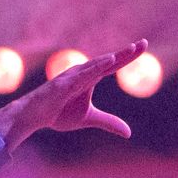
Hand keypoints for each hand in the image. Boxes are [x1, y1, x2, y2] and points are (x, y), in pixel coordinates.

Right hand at [0, 38, 145, 149]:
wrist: (34, 117)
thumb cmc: (58, 113)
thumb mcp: (89, 119)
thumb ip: (108, 122)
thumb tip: (129, 133)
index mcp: (90, 79)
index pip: (112, 66)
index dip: (127, 57)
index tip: (143, 46)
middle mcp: (83, 74)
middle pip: (108, 61)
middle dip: (126, 53)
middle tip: (144, 44)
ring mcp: (73, 77)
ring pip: (97, 65)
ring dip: (114, 57)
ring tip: (131, 50)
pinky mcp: (64, 83)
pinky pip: (82, 74)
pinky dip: (95, 67)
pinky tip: (108, 61)